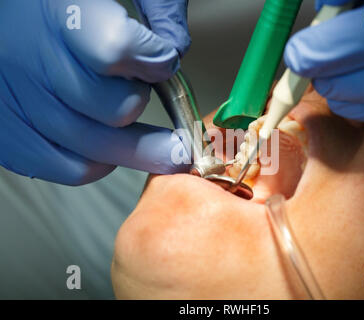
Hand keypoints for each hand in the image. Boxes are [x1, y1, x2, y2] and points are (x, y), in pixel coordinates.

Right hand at [0, 0, 190, 184]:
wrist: (3, 22)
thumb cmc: (52, 5)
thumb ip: (154, 4)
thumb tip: (176, 48)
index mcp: (57, 12)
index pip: (116, 49)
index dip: (154, 60)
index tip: (163, 59)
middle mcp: (29, 61)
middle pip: (118, 109)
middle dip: (143, 100)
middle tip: (143, 90)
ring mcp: (17, 106)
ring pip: (102, 148)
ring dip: (136, 141)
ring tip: (144, 129)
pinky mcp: (12, 139)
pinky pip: (75, 170)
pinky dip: (102, 162)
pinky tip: (105, 140)